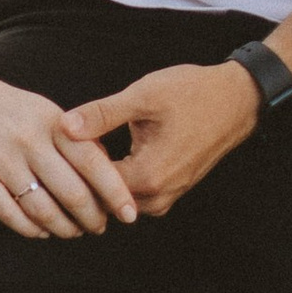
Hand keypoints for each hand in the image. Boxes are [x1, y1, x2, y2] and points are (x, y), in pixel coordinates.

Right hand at [0, 55, 139, 238]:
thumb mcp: (37, 108)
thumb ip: (69, 135)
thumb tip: (102, 167)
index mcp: (51, 121)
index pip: (94, 163)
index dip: (116, 192)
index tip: (130, 213)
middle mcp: (30, 140)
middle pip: (73, 193)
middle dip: (92, 218)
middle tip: (99, 228)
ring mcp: (2, 159)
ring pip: (43, 209)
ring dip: (63, 228)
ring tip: (72, 233)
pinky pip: (10, 213)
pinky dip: (29, 229)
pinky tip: (40, 232)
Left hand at [57, 61, 260, 214]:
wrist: (239, 99)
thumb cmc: (194, 94)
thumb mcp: (143, 96)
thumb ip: (102, 114)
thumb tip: (64, 125)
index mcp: (147, 177)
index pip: (90, 187)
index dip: (68, 166)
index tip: (52, 146)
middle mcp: (157, 196)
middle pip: (101, 198)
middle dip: (79, 176)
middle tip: (57, 151)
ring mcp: (167, 196)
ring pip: (117, 198)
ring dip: (97, 179)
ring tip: (77, 151)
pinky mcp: (172, 190)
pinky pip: (133, 193)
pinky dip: (115, 177)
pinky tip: (102, 153)